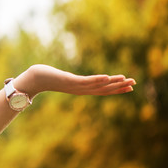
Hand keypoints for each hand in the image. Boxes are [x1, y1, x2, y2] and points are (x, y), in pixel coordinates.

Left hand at [16, 64, 135, 96]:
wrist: (33, 79)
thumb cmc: (45, 77)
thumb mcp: (61, 78)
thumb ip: (68, 79)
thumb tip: (70, 78)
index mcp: (80, 89)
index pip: (101, 90)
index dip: (116, 89)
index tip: (129, 88)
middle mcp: (80, 90)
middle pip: (103, 89)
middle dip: (119, 87)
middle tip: (134, 84)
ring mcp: (75, 86)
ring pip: (97, 86)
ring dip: (113, 83)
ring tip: (126, 79)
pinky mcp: (69, 81)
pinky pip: (86, 81)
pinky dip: (97, 80)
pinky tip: (107, 77)